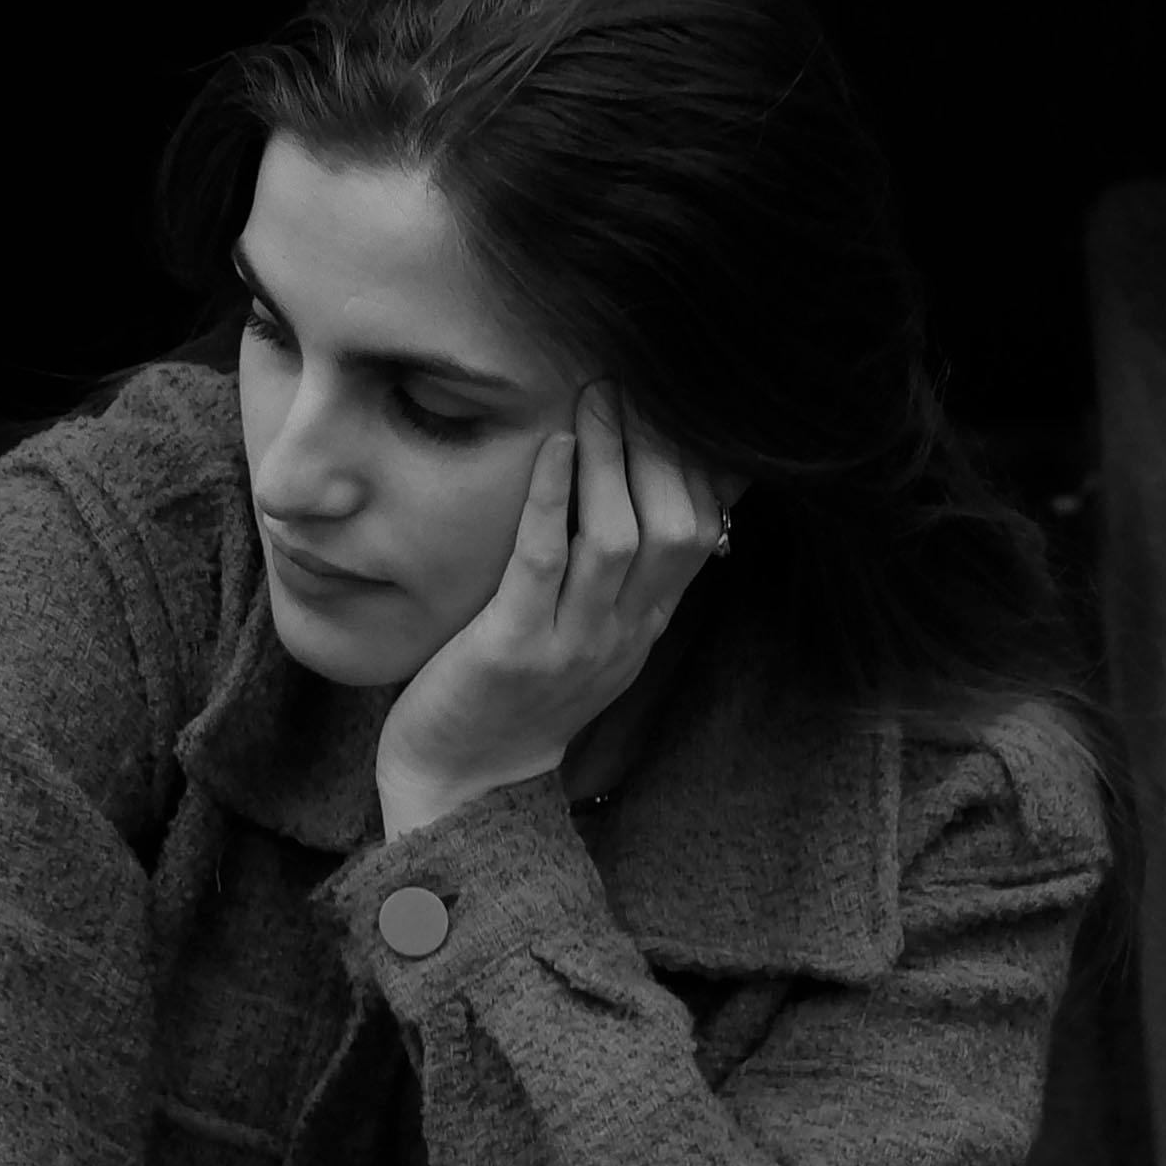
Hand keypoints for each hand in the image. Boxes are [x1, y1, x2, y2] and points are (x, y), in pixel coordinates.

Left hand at [375, 379, 726, 834]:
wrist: (463, 786)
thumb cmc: (516, 692)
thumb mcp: (592, 631)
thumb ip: (621, 569)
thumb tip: (645, 485)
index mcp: (646, 624)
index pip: (702, 530)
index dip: (697, 460)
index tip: (676, 397)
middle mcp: (623, 634)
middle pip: (675, 527)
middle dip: (659, 446)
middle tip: (632, 378)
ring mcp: (572, 644)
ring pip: (619, 539)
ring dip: (611, 459)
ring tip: (594, 397)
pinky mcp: (513, 649)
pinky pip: (543, 562)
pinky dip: (551, 499)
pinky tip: (551, 448)